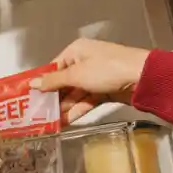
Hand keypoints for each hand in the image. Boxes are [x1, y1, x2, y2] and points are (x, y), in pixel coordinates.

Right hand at [30, 39, 151, 124]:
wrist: (143, 78)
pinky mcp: (104, 90)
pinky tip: (66, 121)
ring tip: (49, 122)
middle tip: (37, 114)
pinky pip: (86, 101)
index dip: (42, 82)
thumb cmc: (107, 69)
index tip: (29, 97)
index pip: (54, 67)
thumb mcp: (76, 74)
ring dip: (64, 107)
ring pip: (74, 94)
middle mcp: (84, 62)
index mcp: (76, 51)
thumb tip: (32, 83)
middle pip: (63, 82)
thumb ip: (54, 81)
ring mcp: (95, 77)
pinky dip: (77, 110)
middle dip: (52, 98)